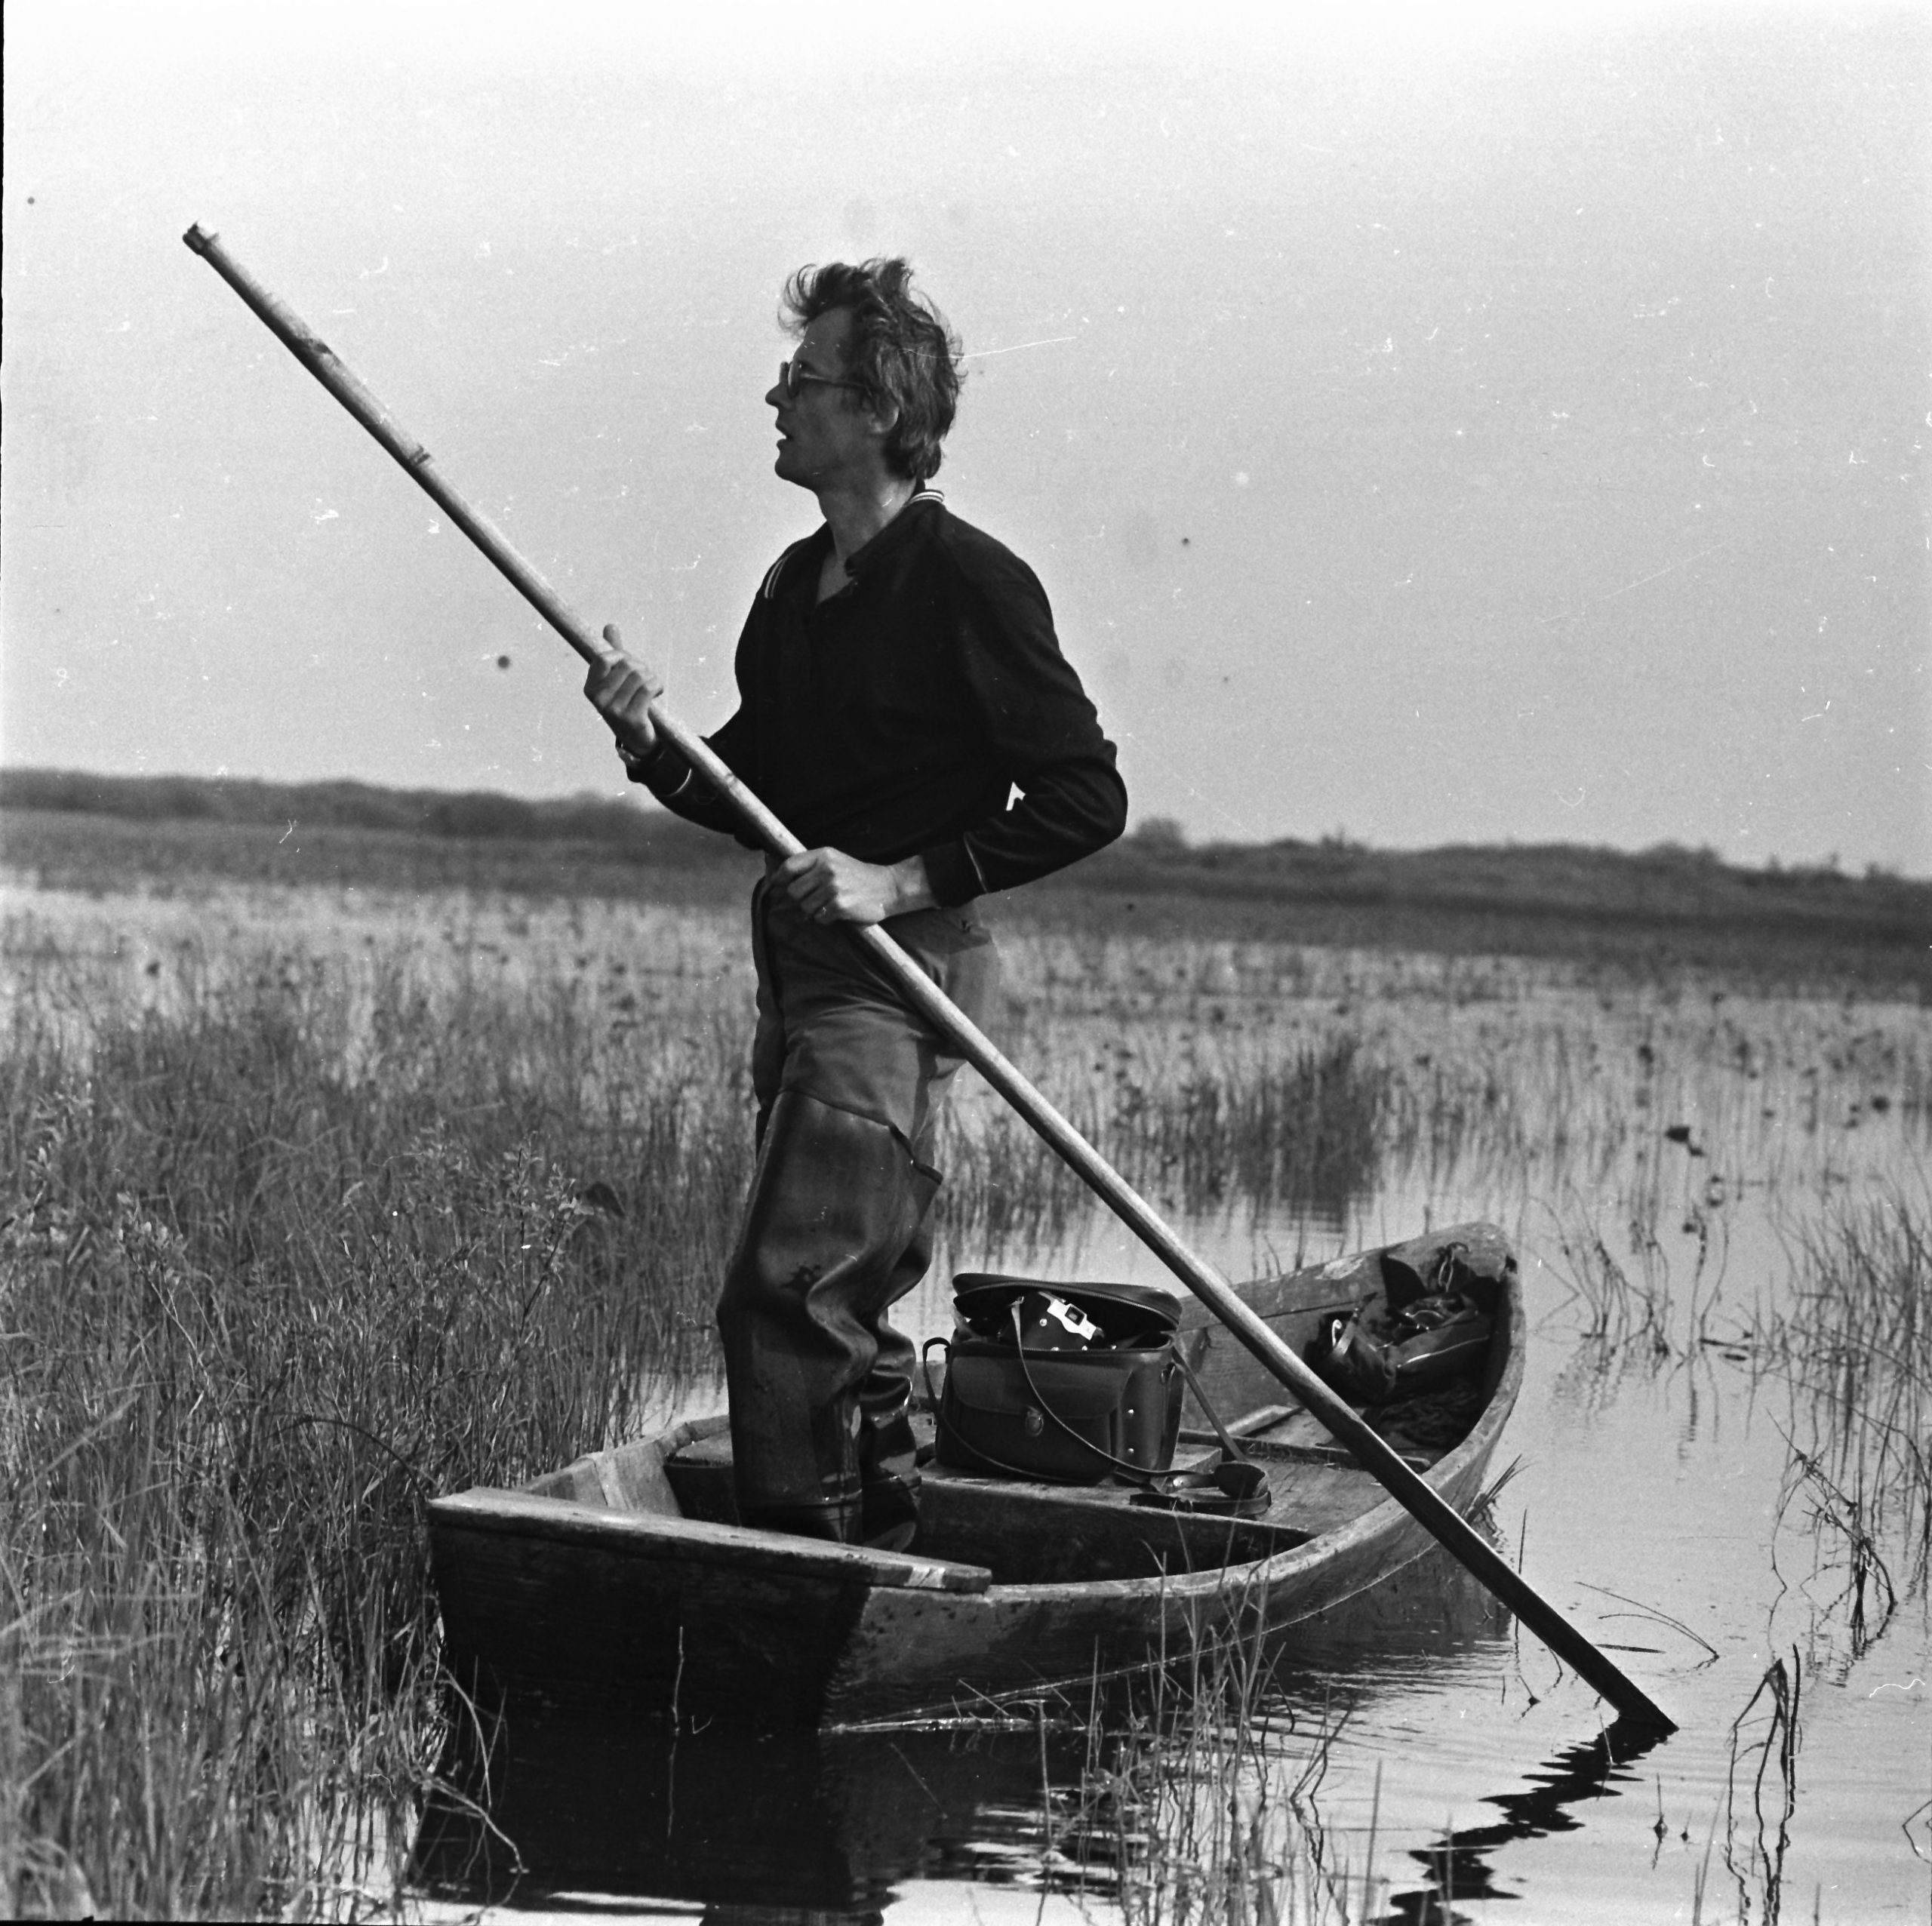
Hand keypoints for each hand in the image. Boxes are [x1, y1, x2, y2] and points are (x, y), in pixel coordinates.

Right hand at [584, 623, 662, 754]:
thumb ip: (614, 653)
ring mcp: (614, 710)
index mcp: (590, 688)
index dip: (621, 655)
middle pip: (627, 664)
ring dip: (652, 677)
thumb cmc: (627, 702)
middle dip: (642, 666)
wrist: (637, 738)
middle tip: (646, 677)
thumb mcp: (617, 679)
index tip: (629, 663)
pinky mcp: (632, 718)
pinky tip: (658, 692)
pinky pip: (649, 688)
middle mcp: (598, 700)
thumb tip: (610, 626)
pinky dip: (658, 685)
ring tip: (652, 685)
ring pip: (640, 675)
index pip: (603, 658)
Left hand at [777, 848, 934, 925]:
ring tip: (830, 904)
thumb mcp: (835, 860)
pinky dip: (826, 919)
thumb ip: (811, 865)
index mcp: (823, 855)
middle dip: (802, 898)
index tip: (778, 885)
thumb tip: (778, 877)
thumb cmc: (857, 875)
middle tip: (816, 898)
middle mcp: (826, 869)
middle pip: (794, 891)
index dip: (779, 878)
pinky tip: (839, 912)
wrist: (888, 887)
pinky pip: (819, 918)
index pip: (789, 866)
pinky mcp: (840, 905)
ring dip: (815, 910)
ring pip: (805, 907)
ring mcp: (833, 887)